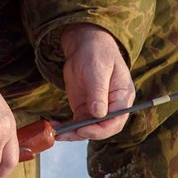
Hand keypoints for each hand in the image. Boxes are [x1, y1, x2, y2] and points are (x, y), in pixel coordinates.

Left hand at [55, 24, 134, 141]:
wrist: (85, 44)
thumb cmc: (97, 52)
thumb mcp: (98, 69)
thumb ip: (99, 91)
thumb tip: (99, 114)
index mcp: (122, 98)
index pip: (115, 122)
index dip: (100, 129)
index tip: (83, 129)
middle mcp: (111, 107)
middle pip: (101, 129)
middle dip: (84, 133)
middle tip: (66, 133)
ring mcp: (97, 109)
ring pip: (87, 129)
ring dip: (72, 133)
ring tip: (56, 132)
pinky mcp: (84, 109)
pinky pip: (77, 123)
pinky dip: (66, 127)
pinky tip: (55, 127)